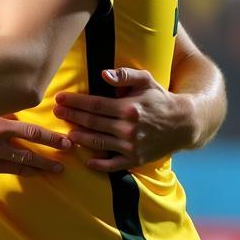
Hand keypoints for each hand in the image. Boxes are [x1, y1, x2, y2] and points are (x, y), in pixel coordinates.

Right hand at [0, 117, 71, 178]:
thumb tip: (14, 117)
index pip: (30, 129)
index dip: (50, 136)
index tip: (65, 138)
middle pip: (31, 145)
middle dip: (53, 150)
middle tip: (70, 152)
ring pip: (22, 161)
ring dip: (41, 166)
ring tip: (56, 170)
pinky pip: (6, 170)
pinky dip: (22, 171)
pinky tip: (31, 173)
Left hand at [53, 68, 195, 171]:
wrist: (184, 124)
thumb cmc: (160, 98)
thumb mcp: (146, 80)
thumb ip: (124, 75)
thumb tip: (103, 75)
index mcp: (128, 108)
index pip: (94, 104)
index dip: (74, 101)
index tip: (59, 98)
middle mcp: (128, 128)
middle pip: (92, 122)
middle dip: (71, 116)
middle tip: (56, 112)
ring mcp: (131, 146)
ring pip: (98, 142)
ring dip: (80, 138)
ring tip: (66, 133)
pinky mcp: (136, 159)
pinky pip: (113, 165)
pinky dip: (99, 164)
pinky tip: (87, 161)